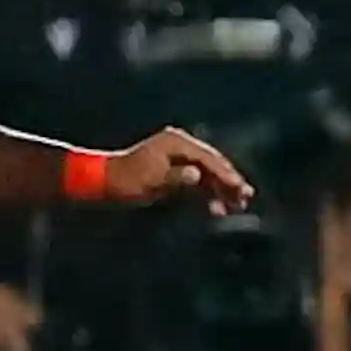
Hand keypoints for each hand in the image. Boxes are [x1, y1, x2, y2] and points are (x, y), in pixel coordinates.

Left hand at [109, 127, 254, 214]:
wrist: (103, 181)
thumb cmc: (126, 179)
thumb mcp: (151, 180)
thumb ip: (177, 178)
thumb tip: (197, 175)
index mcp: (176, 142)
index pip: (208, 158)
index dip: (226, 174)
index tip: (240, 187)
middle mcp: (180, 145)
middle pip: (212, 164)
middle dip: (229, 181)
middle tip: (246, 197)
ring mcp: (178, 158)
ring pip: (207, 174)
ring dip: (221, 190)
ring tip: (237, 205)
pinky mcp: (174, 171)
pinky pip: (197, 181)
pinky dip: (207, 194)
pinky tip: (216, 208)